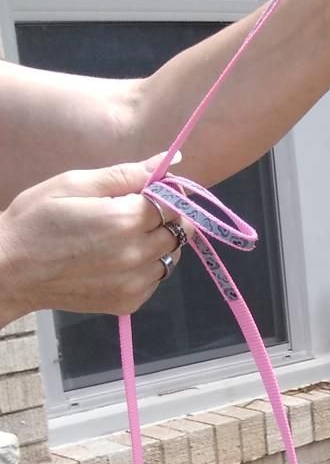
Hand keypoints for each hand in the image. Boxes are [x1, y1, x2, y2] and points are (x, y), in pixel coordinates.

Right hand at [0, 163, 183, 324]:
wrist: (10, 270)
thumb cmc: (36, 221)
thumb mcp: (74, 185)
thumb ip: (125, 174)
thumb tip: (171, 161)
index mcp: (125, 220)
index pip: (172, 202)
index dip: (164, 194)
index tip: (147, 192)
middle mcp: (136, 255)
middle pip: (179, 231)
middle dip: (165, 218)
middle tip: (133, 213)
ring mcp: (134, 283)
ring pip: (171, 257)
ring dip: (158, 244)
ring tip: (123, 237)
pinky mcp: (128, 303)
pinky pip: (155, 280)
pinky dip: (146, 267)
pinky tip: (117, 258)